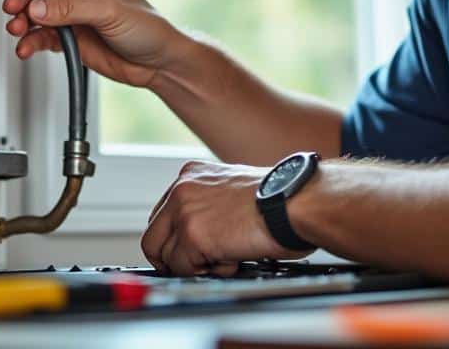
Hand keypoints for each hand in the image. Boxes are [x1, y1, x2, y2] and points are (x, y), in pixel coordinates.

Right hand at [0, 0, 190, 88]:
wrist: (159, 64)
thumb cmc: (149, 29)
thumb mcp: (109, 12)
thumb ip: (70, 9)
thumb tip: (37, 7)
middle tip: (12, 7)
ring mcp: (73, 12)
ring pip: (36, 10)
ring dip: (23, 19)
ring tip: (18, 29)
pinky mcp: (70, 35)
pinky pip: (42, 34)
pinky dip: (31, 40)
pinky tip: (27, 46)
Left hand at [141, 160, 311, 276]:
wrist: (295, 203)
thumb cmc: (280, 200)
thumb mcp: (232, 191)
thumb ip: (208, 206)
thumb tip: (198, 235)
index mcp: (191, 175)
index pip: (161, 216)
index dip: (174, 241)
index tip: (187, 254)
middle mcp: (181, 189)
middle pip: (152, 237)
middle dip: (174, 259)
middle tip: (200, 266)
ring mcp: (184, 211)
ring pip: (166, 257)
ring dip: (195, 266)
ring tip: (226, 258)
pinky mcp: (192, 235)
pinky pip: (183, 269)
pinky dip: (207, 272)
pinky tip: (232, 259)